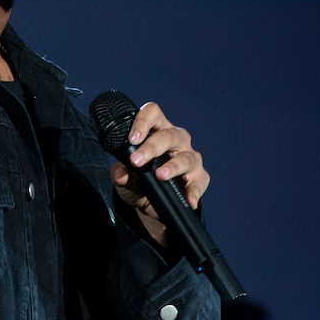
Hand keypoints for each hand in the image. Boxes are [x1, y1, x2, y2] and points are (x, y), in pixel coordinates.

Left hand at [109, 102, 209, 247]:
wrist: (152, 206)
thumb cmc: (139, 182)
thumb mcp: (126, 181)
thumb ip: (121, 175)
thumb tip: (120, 174)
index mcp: (156, 131)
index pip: (153, 114)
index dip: (143, 122)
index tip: (132, 139)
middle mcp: (176, 140)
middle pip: (168, 135)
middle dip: (152, 148)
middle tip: (137, 161)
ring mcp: (189, 157)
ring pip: (186, 157)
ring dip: (173, 166)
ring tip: (161, 176)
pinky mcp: (199, 176)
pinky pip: (199, 181)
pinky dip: (194, 191)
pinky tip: (189, 200)